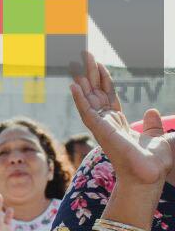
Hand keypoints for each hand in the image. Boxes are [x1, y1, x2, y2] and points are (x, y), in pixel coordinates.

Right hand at [70, 50, 172, 189]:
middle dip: (90, 73)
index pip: (107, 96)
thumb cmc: (152, 162)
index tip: (98, 64)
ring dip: (83, 80)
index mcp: (118, 123)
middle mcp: (106, 123)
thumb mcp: (156, 137)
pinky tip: (75, 85)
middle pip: (95, 93)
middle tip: (84, 55)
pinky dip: (80, 98)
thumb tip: (152, 112)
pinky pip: (87, 111)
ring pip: (89, 99)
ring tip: (77, 63)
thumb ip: (152, 124)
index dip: (103, 79)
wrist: (149, 175)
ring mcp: (101, 127)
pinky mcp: (100, 131)